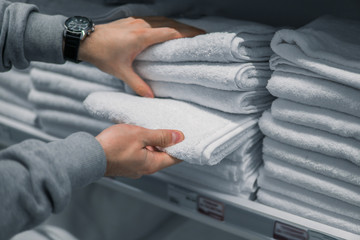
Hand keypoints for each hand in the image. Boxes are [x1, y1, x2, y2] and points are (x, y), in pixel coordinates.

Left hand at [79, 16, 204, 96]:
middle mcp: (142, 25)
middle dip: (187, 28)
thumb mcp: (121, 71)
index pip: (170, 33)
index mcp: (142, 36)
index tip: (199, 38)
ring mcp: (136, 21)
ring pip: (162, 20)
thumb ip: (137, 84)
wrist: (84, 39)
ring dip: (176, 25)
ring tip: (189, 32)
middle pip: (170, 24)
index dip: (186, 35)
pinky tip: (168, 30)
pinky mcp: (131, 20)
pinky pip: (153, 20)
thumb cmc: (102, 54)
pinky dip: (164, 24)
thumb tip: (150, 97)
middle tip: (201, 34)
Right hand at [95, 124, 183, 177]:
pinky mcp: (125, 165)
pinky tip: (139, 135)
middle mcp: (145, 169)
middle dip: (167, 144)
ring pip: (150, 155)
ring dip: (154, 144)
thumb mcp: (140, 135)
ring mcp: (134, 168)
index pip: (175, 158)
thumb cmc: (113, 145)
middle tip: (171, 129)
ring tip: (153, 129)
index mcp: (152, 165)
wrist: (88, 156)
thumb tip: (179, 137)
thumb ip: (160, 136)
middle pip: (163, 157)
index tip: (187, 138)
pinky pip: (140, 155)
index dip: (182, 148)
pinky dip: (143, 146)